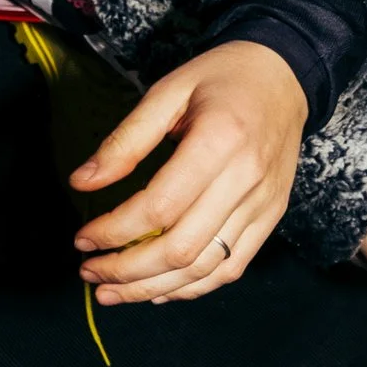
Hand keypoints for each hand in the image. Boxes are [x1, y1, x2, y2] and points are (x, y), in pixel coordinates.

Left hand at [72, 40, 306, 304]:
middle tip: (90, 272)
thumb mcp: (167, 92)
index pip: (160, 207)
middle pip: (181, 248)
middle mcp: (246, 180)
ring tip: (113, 292)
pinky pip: (231, 267)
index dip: (115, 231)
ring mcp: (263, 204)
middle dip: (127, 270)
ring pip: (205, 268)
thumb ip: (125, 140)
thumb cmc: (221, 78)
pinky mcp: (271, 218)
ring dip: (153, 287)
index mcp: (220, 141)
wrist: (284, 75)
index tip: (83, 238)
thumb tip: (82, 183)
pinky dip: (192, 287)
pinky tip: (158, 289)